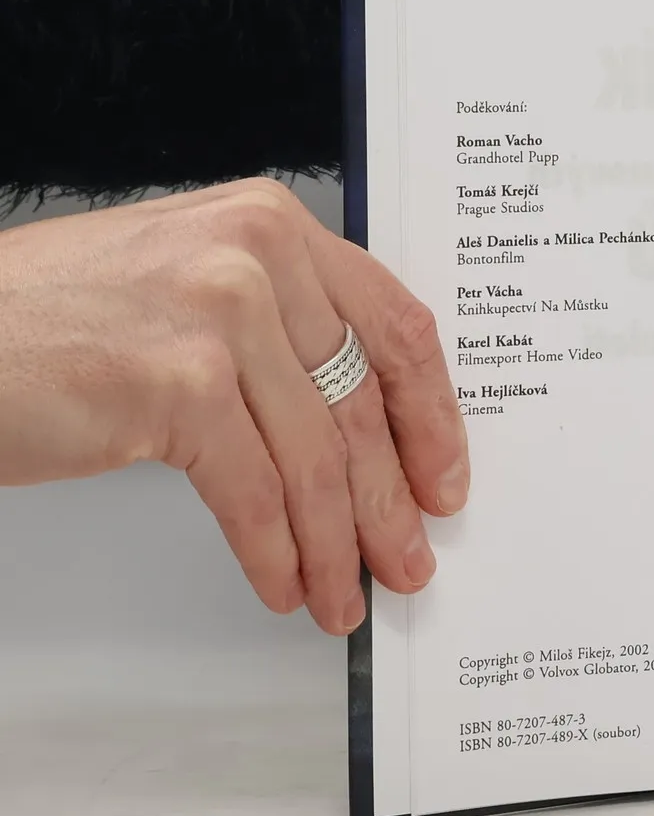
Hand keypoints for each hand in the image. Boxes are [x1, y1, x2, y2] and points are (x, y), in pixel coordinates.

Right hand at [0, 178, 466, 634]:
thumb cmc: (46, 319)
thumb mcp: (185, 282)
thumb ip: (273, 324)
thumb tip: (350, 421)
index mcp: (271, 223)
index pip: (393, 323)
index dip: (431, 412)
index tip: (445, 472)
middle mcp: (257, 254)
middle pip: (360, 400)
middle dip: (390, 497)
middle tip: (409, 555)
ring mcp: (220, 314)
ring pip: (315, 456)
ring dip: (338, 543)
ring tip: (347, 593)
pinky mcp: (177, 384)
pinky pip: (255, 492)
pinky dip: (277, 551)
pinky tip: (286, 583)